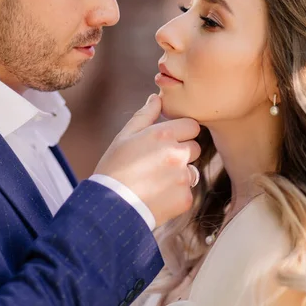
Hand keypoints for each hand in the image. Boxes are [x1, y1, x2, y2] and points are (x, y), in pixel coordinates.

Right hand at [94, 95, 200, 226]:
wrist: (110, 208)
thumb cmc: (114, 169)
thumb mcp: (124, 137)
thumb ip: (144, 115)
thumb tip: (156, 97)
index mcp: (164, 135)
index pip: (192, 126)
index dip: (181, 132)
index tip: (168, 141)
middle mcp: (177, 154)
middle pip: (195, 148)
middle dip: (182, 153)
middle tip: (157, 164)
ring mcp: (183, 177)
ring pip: (191, 171)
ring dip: (179, 175)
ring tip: (154, 182)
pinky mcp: (186, 198)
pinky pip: (187, 192)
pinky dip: (176, 195)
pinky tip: (156, 196)